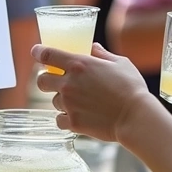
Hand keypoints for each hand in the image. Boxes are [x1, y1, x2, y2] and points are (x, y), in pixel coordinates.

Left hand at [32, 42, 150, 141]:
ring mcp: (69, 104)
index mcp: (79, 64)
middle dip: (46, 80)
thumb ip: (102, 54)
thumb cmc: (131, 88)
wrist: (135, 117)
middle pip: (41, 80)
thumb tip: (93, 48)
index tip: (36, 52)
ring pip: (53, 101)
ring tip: (80, 103)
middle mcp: (69, 84)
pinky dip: (65, 118)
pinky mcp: (73, 123)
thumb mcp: (120, 63)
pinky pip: (59, 120)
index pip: (48, 54)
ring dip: (62, 101)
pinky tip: (77, 116)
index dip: (38, 52)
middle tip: (56, 82)